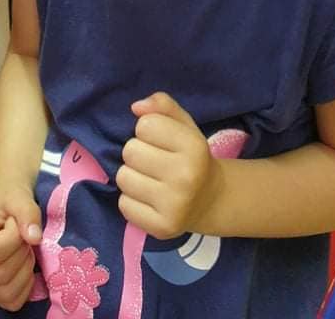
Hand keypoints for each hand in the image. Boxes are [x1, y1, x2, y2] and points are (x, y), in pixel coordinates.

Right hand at [0, 182, 41, 309]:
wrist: (7, 203)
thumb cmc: (8, 198)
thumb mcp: (17, 195)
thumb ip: (26, 212)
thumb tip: (34, 238)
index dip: (13, 237)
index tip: (14, 221)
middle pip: (0, 274)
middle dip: (21, 251)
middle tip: (21, 233)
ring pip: (7, 291)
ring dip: (25, 267)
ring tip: (21, 246)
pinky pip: (13, 300)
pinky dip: (25, 283)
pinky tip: (22, 262)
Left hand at [116, 92, 217, 239]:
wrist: (210, 200)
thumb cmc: (190, 156)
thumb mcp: (184, 125)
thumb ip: (162, 105)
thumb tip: (136, 107)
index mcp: (194, 146)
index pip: (145, 125)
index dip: (147, 129)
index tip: (160, 140)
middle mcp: (186, 176)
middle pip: (130, 151)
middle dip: (137, 152)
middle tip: (153, 161)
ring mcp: (174, 205)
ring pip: (123, 177)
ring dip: (131, 176)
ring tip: (149, 179)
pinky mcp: (162, 228)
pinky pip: (124, 205)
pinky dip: (131, 200)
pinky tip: (148, 199)